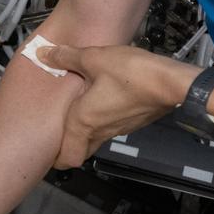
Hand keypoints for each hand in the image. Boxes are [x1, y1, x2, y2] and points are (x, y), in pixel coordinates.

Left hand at [42, 45, 197, 168]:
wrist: (171, 83)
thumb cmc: (131, 74)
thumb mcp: (94, 58)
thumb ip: (67, 57)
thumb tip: (42, 53)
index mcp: (84, 122)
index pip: (67, 158)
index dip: (56, 159)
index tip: (47, 149)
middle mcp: (100, 131)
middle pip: (81, 152)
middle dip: (69, 146)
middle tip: (59, 131)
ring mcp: (119, 129)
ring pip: (96, 139)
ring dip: (86, 132)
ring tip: (78, 111)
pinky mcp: (134, 122)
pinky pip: (111, 127)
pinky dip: (103, 121)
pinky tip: (102, 101)